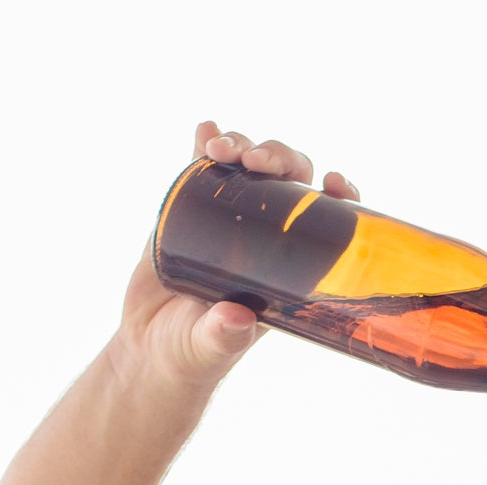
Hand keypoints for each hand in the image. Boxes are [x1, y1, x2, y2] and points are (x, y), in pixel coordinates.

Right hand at [113, 121, 361, 390]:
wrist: (148, 348)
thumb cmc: (190, 355)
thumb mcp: (209, 347)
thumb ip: (223, 337)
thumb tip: (238, 319)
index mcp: (286, 270)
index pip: (326, 225)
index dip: (338, 199)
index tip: (334, 182)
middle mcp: (263, 240)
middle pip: (287, 181)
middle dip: (279, 158)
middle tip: (255, 160)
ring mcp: (227, 221)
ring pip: (247, 169)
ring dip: (240, 145)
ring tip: (218, 148)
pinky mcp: (188, 211)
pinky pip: (201, 171)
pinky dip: (203, 144)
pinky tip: (204, 128)